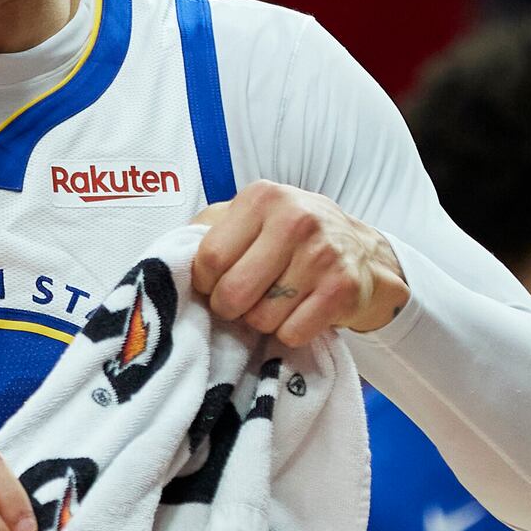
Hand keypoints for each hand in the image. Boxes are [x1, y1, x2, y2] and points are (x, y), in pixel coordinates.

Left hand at [192, 181, 407, 343]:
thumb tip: (168, 261)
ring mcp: (323, 254)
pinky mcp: (342, 289)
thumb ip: (207, 230)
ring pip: (261, 318)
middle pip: (233, 293)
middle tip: (243, 301)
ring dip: (261, 321)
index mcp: (262, 198)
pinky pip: (292, 333)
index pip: (208, 259)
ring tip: (275, 302)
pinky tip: (299, 312)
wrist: (361, 251)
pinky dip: (289, 333)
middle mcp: (296, 219)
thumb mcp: (249, 218)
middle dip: (229, 308)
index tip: (215, 284)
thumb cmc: (288, 237)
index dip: (204, 283)